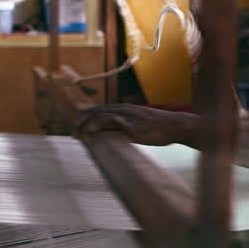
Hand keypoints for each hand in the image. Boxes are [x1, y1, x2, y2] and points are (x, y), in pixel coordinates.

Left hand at [76, 104, 193, 146]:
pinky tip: (89, 133)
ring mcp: (127, 115)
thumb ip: (130, 129)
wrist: (175, 126)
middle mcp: (124, 109)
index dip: (88, 118)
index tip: (78, 128)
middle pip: (96, 111)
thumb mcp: (143, 127)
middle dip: (81, 122)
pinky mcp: (130, 123)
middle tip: (73, 134)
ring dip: (85, 124)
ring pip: (99, 115)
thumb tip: (121, 138)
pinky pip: (109, 121)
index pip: (101, 110)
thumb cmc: (161, 129)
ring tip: (77, 135)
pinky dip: (97, 125)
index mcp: (125, 109)